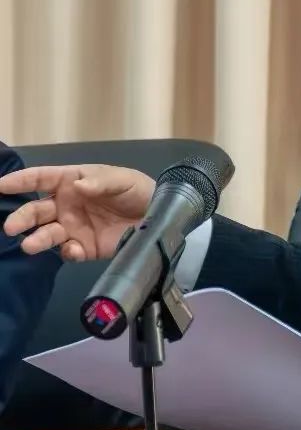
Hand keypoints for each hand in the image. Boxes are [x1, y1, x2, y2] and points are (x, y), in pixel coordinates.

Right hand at [0, 164, 154, 261]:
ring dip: (37, 239)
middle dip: (22, 217)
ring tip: (29, 245)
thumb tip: (78, 185)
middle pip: (37, 210)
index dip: (20, 181)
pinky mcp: (84, 247)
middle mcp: (66, 205)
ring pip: (47, 233)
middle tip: (11, 227)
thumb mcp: (122, 180)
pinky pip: (68, 251)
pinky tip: (72, 249)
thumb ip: (101, 182)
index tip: (0, 186)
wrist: (156, 217)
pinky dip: (66, 251)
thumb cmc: (136, 190)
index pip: (41, 179)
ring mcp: (73, 227)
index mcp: (73, 181)